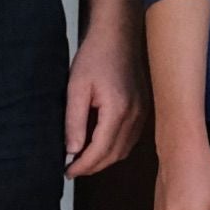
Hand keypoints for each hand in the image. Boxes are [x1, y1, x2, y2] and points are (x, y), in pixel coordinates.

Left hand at [64, 26, 143, 178]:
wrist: (117, 36)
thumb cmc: (95, 57)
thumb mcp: (76, 88)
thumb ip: (74, 121)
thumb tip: (72, 151)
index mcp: (118, 111)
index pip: (100, 151)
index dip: (83, 166)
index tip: (67, 172)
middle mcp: (134, 116)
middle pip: (114, 155)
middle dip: (92, 167)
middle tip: (71, 170)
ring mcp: (142, 114)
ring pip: (123, 150)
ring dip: (104, 160)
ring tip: (82, 161)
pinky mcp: (143, 110)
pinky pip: (130, 139)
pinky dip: (114, 149)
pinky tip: (98, 146)